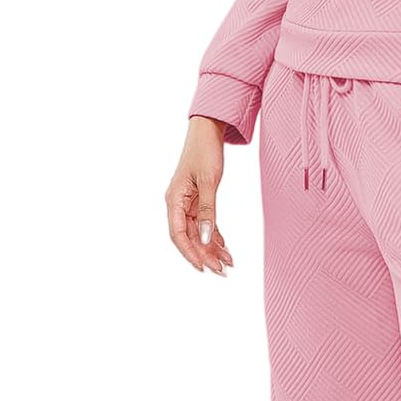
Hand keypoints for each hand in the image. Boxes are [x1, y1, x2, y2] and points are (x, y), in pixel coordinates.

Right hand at [166, 116, 235, 275]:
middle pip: (189, 237)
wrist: (207, 130)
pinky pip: (205, 223)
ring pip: (198, 232)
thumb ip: (208, 211)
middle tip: (220, 269)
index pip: (178, 234)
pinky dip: (214, 235)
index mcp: (174, 200)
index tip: (202, 266)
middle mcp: (178, 204)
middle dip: (203, 254)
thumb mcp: (208, 181)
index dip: (189, 252)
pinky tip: (224, 247)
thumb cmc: (204, 151)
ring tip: (226, 262)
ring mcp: (187, 203)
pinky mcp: (197, 200)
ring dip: (211, 248)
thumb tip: (206, 237)